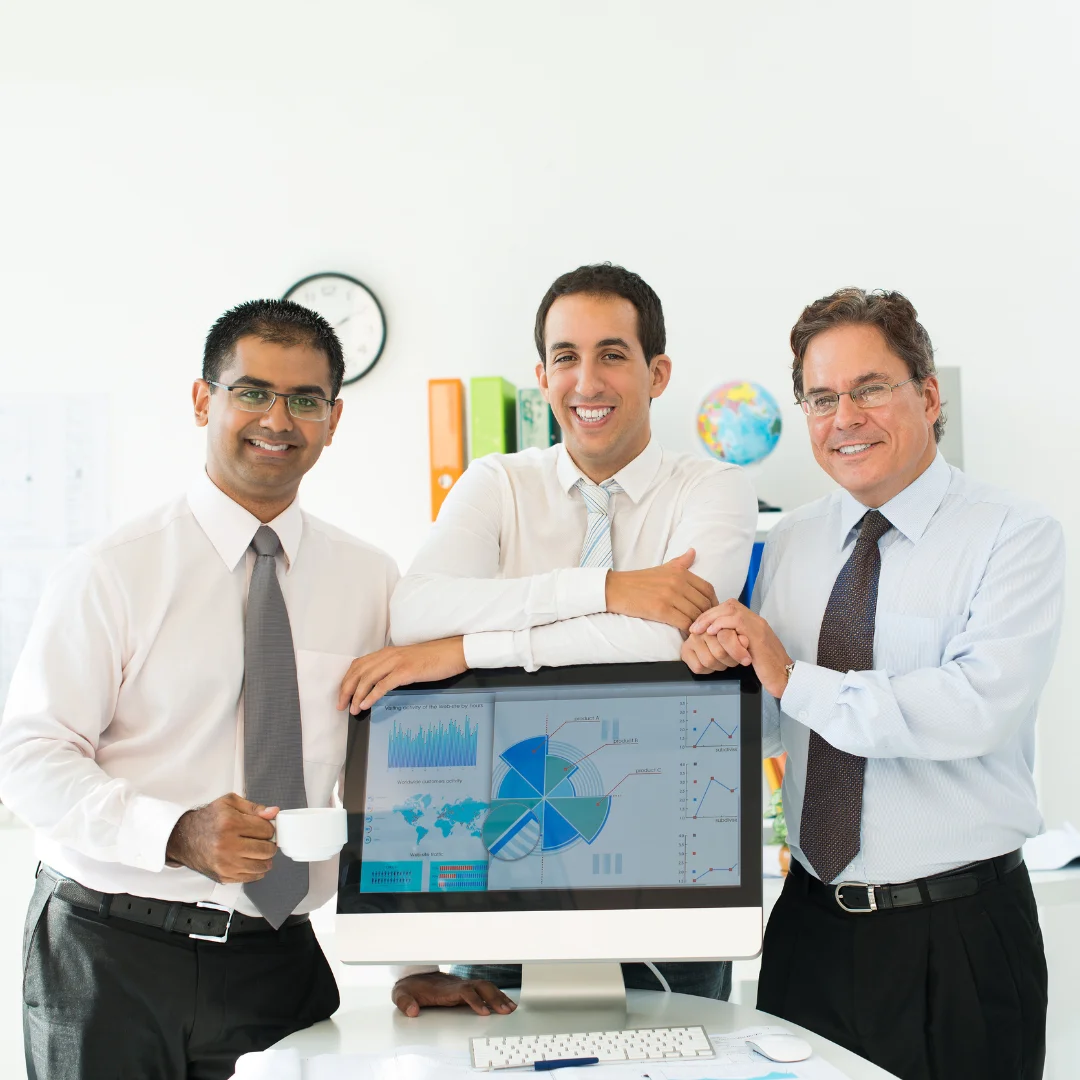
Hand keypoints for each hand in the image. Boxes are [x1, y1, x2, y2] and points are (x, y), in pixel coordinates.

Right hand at [165, 793, 276, 883]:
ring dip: (265, 858)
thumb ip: (254, 807)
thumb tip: (273, 813)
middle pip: (266, 850)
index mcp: (230, 824)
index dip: (270, 828)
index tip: (265, 827)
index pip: (267, 830)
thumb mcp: (229, 803)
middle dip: (269, 844)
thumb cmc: (208, 819)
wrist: (183, 838)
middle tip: (263, 840)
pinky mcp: (223, 876)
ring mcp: (225, 864)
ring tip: (258, 850)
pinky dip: (257, 869)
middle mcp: (227, 846)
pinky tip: (251, 860)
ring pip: (262, 865)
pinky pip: (252, 877)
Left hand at [338, 638, 467, 713]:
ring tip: (353, 709)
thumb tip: (381, 685)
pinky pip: (383, 685)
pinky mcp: (406, 671)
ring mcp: (397, 662)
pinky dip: (371, 695)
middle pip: (358, 672)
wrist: (454, 652)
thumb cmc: (435, 658)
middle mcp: (389, 655)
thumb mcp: (409, 661)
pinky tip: (366, 705)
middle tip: (341, 705)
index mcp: (388, 652)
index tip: (342, 694)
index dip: (347, 680)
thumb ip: (393, 669)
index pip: (359, 665)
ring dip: (357, 695)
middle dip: (346, 690)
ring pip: (367, 678)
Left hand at [391, 972, 516, 1016]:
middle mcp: (456, 984)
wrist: (412, 974)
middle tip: (506, 1011)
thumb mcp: (401, 994)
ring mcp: (461, 985)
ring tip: (510, 1008)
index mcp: (443, 988)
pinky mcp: (464, 988)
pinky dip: (495, 995)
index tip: (483, 1012)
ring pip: (484, 986)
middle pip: (480, 987)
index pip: (464, 991)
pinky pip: (483, 989)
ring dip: (498, 996)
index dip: (474, 1000)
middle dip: (494, 998)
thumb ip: (405, 1002)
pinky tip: (504, 1003)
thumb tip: (412, 1010)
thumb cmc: (409, 986)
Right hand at [605, 549, 718, 632]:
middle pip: (704, 603)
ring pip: (695, 614)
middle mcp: (677, 582)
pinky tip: (686, 633)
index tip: (712, 612)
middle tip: (705, 625)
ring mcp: (670, 596)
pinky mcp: (661, 610)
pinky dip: (688, 630)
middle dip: (707, 616)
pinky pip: (684, 622)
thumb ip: (680, 562)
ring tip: (697, 630)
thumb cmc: (638, 580)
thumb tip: (693, 552)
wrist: (616, 588)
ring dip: (698, 625)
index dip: (714, 602)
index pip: (707, 589)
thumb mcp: (662, 567)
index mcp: (680, 572)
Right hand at [681, 630, 750, 673]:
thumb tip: (744, 640)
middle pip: (719, 652)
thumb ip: (743, 640)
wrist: (716, 649)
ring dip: (720, 666)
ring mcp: (692, 639)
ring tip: (724, 662)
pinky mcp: (685, 651)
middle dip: (731, 661)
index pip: (726, 637)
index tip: (746, 660)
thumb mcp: (742, 640)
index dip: (738, 651)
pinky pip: (698, 667)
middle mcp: (703, 628)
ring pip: (709, 661)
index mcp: (717, 621)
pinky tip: (713, 665)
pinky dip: (708, 671)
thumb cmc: (732, 643)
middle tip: (735, 661)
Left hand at [690, 599, 792, 697]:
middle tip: (695, 627)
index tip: (699, 626)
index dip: (712, 614)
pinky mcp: (758, 635)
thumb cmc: (767, 669)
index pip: (730, 608)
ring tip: (700, 630)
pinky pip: (736, 621)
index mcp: (754, 623)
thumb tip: (716, 640)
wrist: (785, 678)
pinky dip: (721, 624)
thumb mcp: (747, 651)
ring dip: (711, 618)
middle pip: (729, 604)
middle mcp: (757, 621)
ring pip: (731, 609)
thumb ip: (736, 641)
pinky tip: (712, 633)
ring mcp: (758, 626)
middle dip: (709, 614)